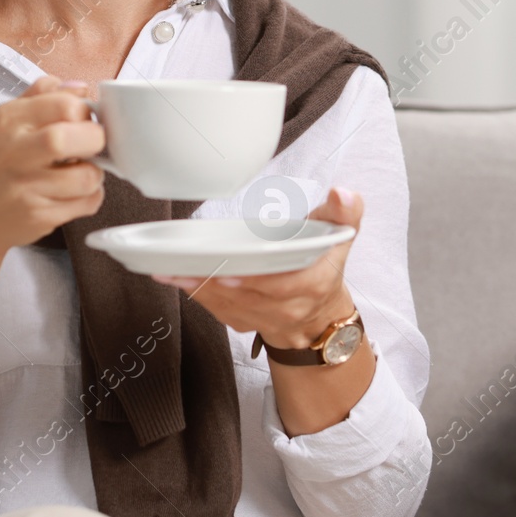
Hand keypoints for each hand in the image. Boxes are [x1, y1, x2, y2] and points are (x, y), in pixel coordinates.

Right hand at [0, 75, 106, 256]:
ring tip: (77, 173)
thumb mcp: (1, 123)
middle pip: (79, 137)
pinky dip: (88, 198)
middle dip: (96, 140)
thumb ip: (41, 98)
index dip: (85, 113)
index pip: (66, 104)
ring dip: (93, 174)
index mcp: (8, 120)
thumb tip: (80, 88)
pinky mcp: (37, 216)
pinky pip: (87, 203)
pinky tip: (71, 195)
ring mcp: (26, 187)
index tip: (83, 122)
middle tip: (90, 147)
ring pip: (89, 175)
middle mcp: (14, 151)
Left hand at [151, 186, 362, 349]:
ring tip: (172, 270)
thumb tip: (342, 193)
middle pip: (247, 297)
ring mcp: (266, 319)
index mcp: (312, 284)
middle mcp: (288, 307)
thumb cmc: (324, 266)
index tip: (229, 272)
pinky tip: (178, 280)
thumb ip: (343, 212)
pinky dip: (198, 296)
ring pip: (229, 306)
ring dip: (198, 289)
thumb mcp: (340, 234)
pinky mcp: (247, 323)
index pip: (282, 286)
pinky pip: (220, 313)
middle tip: (186, 265)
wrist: (320, 314)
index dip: (255, 282)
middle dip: (215, 281)